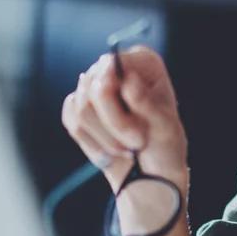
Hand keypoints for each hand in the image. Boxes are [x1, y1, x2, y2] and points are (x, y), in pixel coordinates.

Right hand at [60, 46, 189, 190]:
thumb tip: (127, 79)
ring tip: (127, 148)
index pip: (112, 65)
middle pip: (93, 88)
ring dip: (105, 137)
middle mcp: (117, 68)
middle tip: (137, 142)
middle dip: (114, 124)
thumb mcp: (164, 126)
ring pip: (81, 107)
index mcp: (144, 62)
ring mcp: (96, 86)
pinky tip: (110, 151)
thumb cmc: (164, 146)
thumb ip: (145, 102)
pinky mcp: (80, 107)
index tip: (135, 127)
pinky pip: (71, 120)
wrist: (152, 173)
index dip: (115, 96)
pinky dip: (91, 142)